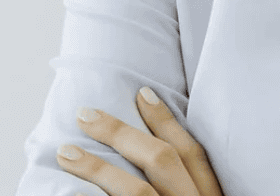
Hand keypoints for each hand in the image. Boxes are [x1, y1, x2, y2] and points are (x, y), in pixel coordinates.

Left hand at [56, 86, 223, 195]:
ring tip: (66, 152)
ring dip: (97, 169)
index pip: (191, 151)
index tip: (141, 93)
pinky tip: (72, 194)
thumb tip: (160, 153)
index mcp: (212, 194)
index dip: (166, 120)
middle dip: (122, 134)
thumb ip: (191, 186)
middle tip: (86, 114)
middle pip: (161, 161)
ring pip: (135, 191)